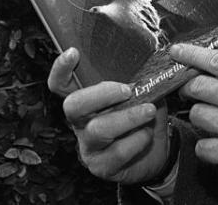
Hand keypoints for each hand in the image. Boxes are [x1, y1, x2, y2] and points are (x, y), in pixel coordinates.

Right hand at [47, 48, 172, 184]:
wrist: (157, 151)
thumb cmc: (144, 115)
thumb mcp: (142, 92)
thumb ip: (138, 78)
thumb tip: (149, 62)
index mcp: (87, 100)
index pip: (61, 84)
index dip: (61, 69)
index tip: (73, 53)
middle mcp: (81, 122)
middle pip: (73, 105)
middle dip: (102, 94)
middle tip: (128, 90)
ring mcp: (89, 146)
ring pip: (98, 130)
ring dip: (127, 117)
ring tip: (149, 111)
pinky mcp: (102, 166)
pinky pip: (117, 152)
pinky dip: (137, 140)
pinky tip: (147, 134)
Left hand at [174, 36, 217, 204]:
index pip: (216, 60)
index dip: (191, 54)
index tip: (177, 52)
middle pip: (198, 85)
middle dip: (190, 87)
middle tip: (193, 92)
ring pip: (197, 114)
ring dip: (201, 117)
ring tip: (214, 121)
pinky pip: (201, 145)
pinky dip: (206, 146)